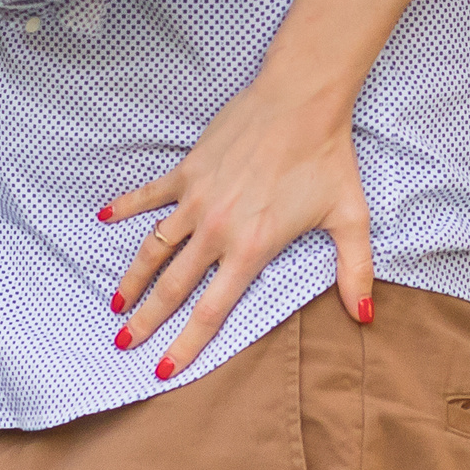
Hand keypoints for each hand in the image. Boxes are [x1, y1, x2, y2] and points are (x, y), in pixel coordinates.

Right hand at [99, 76, 373, 378]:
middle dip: (146, 321)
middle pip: (172, 287)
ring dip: (132, 278)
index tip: (162, 369)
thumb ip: (356, 271)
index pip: (210, 311)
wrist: (301, 100)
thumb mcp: (350, 218)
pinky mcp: (188, 170)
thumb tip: (365, 316)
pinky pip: (149, 195)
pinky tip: (104, 219)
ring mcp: (197, 199)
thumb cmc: (327, 158)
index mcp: (252, 249)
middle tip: (124, 343)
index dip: (185, 344)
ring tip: (116, 302)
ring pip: (153, 248)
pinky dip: (125, 207)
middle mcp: (216, 230)